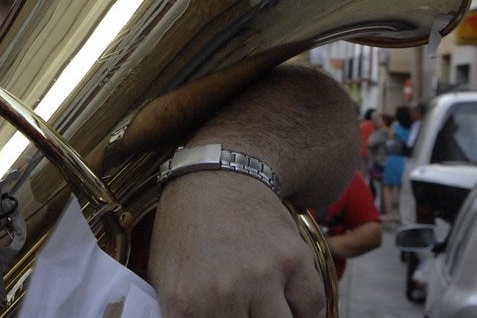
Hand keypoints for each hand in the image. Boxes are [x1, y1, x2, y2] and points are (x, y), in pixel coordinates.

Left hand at [149, 171, 325, 317]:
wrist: (216, 174)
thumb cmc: (186, 226)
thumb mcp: (164, 275)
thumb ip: (181, 317)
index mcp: (184, 305)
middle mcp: (224, 295)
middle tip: (247, 311)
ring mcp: (262, 277)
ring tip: (263, 305)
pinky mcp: (294, 259)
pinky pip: (311, 307)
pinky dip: (303, 308)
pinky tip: (285, 296)